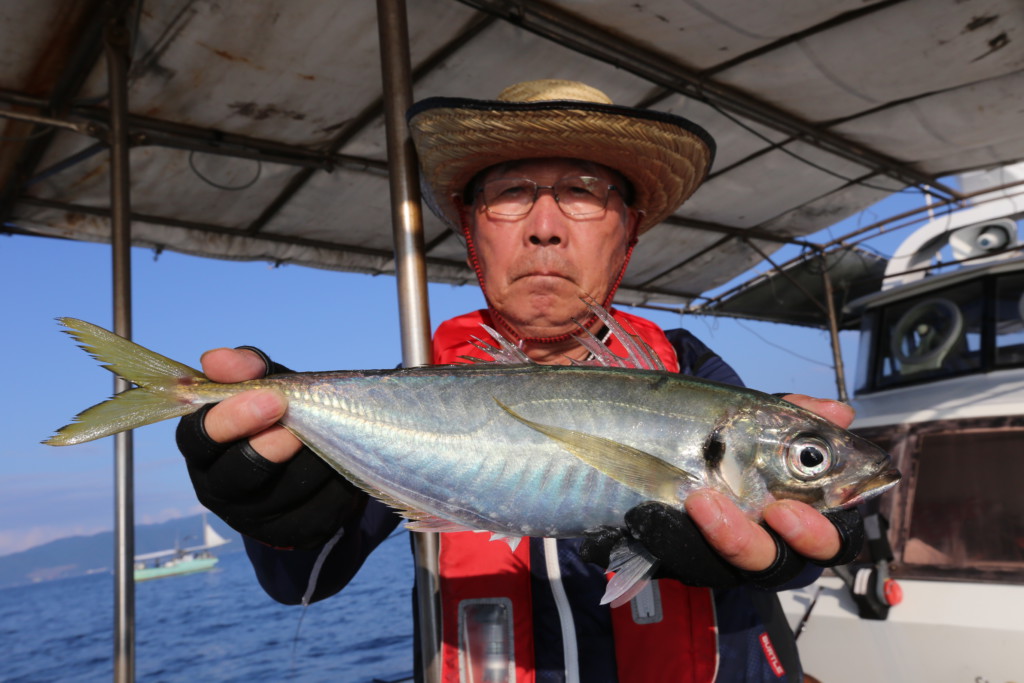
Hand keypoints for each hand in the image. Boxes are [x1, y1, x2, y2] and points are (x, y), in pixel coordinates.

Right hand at [176, 347, 364, 548]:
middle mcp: (217, 489)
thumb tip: (216, 358)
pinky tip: (342, 463)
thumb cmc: (278, 415)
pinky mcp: (292, 534)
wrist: (310, 463)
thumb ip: (246, 370)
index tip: (271, 399)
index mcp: (202, 449)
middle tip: (296, 428)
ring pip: (282, 494)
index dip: (232, 420)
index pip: (200, 439)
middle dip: (270, 448)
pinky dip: (334, 484)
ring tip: (331, 436)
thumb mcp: (265, 386)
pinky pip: (317, 511)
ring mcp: (253, 518)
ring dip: (310, 462)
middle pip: (238, 475)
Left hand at [579, 394, 864, 587]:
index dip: (819, 535)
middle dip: (774, 544)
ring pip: (734, 567)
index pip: (829, 542)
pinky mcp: (683, 555)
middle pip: (785, 566)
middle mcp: (766, 543)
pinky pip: (683, 561)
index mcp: (798, 515)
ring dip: (726, 537)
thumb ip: (796, 418)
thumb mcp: (758, 420)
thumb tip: (838, 413)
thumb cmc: (726, 437)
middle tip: (771, 512)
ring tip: (702, 500)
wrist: (661, 436)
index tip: (792, 509)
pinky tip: (665, 509)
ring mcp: (724, 553)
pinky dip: (675, 536)